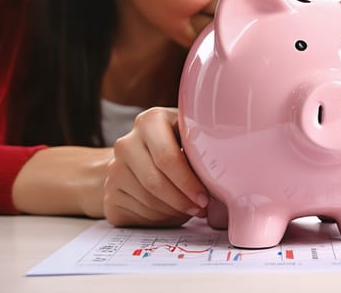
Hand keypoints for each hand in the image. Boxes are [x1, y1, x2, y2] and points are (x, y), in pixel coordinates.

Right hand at [104, 107, 208, 226]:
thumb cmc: (176, 146)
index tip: (205, 198)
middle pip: (155, 183)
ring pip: (148, 202)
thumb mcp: (189, 136)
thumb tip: (231, 175)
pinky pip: (138, 216)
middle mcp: (126, 143)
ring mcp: (113, 170)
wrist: (136, 159)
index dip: (188, 182)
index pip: (167, 158)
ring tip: (188, 209)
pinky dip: (160, 219)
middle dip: (183, 201)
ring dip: (174, 212)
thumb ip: (203, 147)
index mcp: (150, 121)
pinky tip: (170, 212)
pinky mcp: (109, 196)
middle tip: (200, 209)